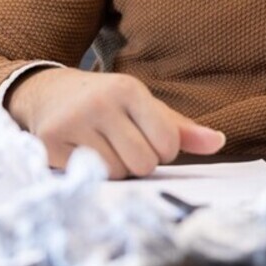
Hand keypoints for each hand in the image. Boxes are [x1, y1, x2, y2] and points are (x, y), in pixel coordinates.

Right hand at [5, 67, 226, 177]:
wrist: (47, 91)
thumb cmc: (106, 103)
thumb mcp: (143, 106)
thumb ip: (181, 128)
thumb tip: (218, 142)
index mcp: (128, 89)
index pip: (167, 144)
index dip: (161, 150)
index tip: (144, 137)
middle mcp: (100, 102)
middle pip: (143, 163)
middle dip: (137, 161)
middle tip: (120, 144)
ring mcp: (73, 122)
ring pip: (117, 173)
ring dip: (114, 169)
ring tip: (100, 146)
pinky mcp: (51, 142)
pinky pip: (89, 177)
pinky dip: (90, 171)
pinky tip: (80, 151)